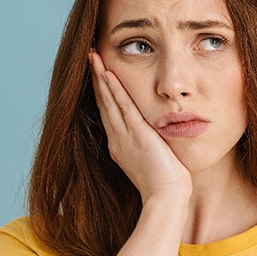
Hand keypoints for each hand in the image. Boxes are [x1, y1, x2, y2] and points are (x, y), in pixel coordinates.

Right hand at [89, 51, 191, 203]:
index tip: (99, 74)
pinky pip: (123, 107)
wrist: (166, 198)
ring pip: (109, 101)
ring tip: (93, 57)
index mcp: (120, 146)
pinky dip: (114, 89)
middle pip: (103, 103)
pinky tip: (108, 74)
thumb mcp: (154, 160)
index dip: (102, 92)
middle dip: (96, 79)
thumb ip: (150, 146)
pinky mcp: (137, 135)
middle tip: (90, 58)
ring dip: (100, 77)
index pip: (109, 113)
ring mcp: (125, 137)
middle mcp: (118, 139)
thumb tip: (156, 138)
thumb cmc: (165, 185)